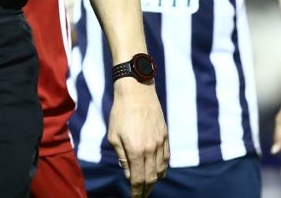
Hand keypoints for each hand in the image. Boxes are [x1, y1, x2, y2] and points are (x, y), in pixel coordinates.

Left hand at [107, 80, 168, 197]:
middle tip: (140, 195)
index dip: (136, 191)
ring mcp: (161, 144)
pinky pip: (167, 159)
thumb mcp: (114, 135)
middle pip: (151, 178)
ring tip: (147, 186)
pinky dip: (162, 169)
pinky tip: (158, 173)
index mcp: (136, 150)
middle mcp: (151, 150)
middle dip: (145, 190)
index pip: (138, 179)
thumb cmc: (120, 112)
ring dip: (154, 181)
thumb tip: (128, 174)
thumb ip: (122, 157)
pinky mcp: (166, 137)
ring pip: (161, 170)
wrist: (137, 93)